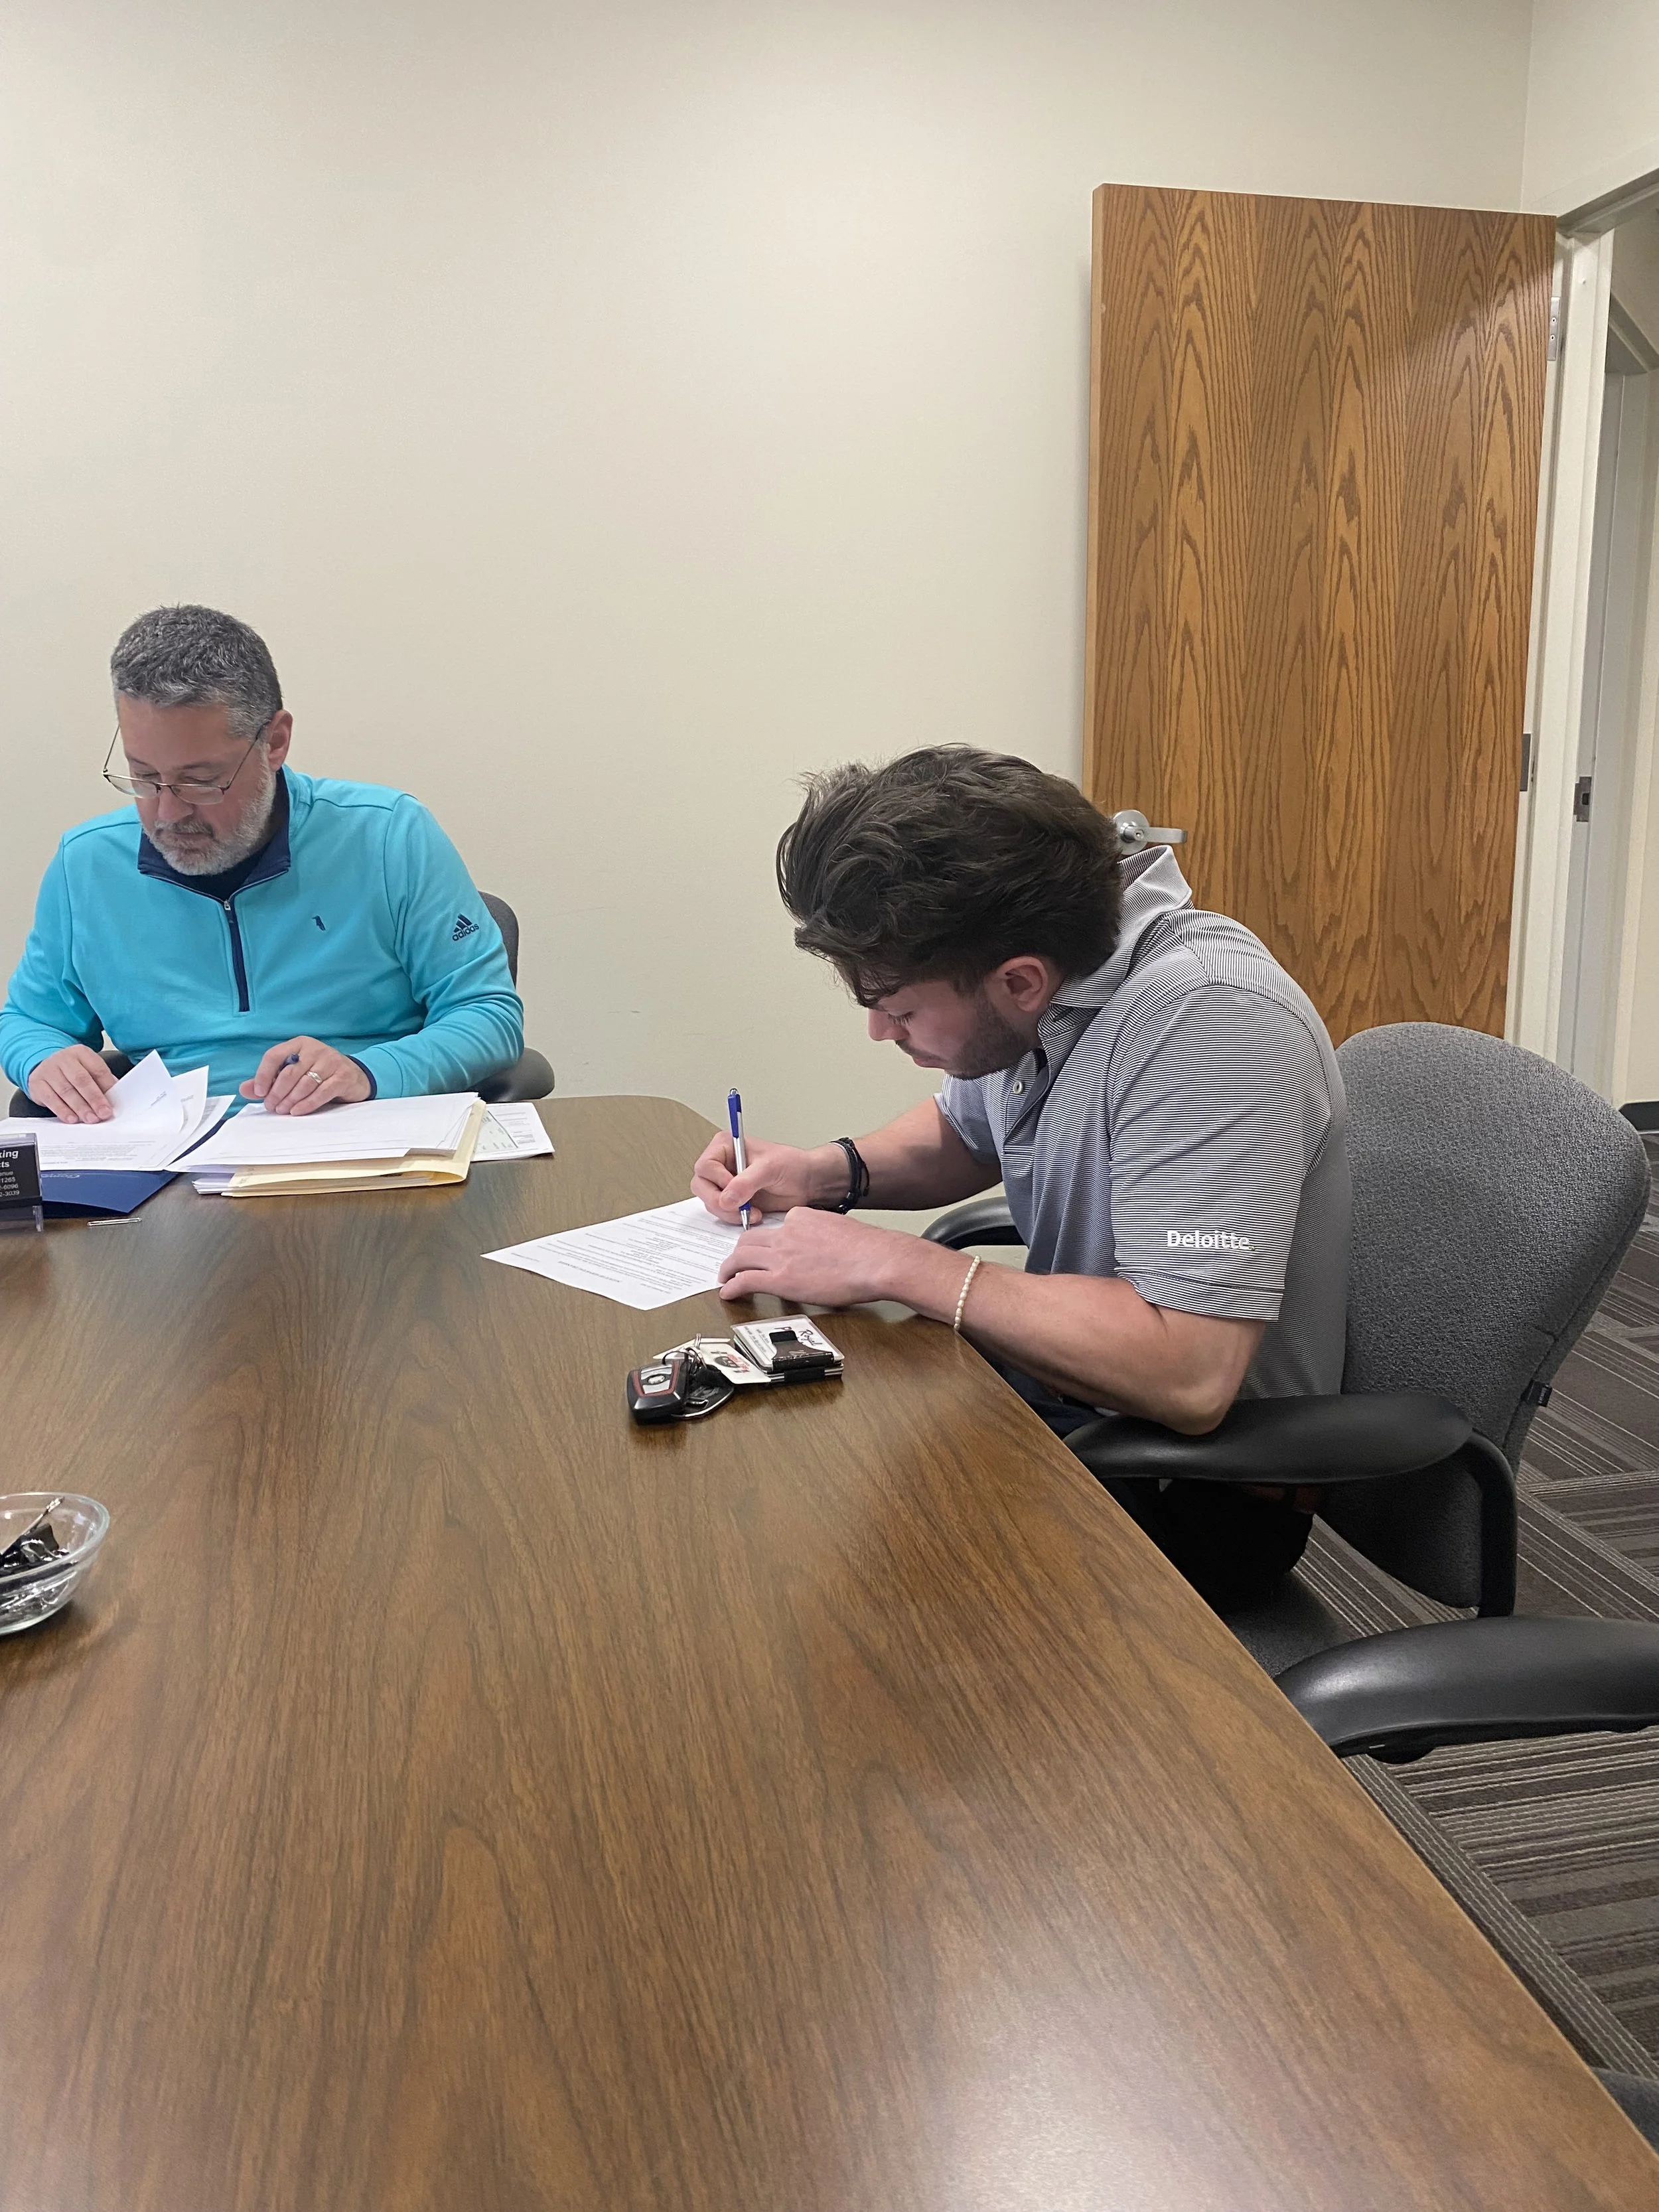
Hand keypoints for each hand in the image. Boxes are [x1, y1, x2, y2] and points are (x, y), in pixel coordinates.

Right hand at [27, 1045, 117, 1122]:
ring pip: (66, 1091)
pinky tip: (72, 1118)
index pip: (97, 1069)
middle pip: (81, 1080)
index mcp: (81, 1052)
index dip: (107, 1087)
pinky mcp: (37, 1083)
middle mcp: (64, 1059)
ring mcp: (48, 1070)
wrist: (45, 1066)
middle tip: (103, 1113)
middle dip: (94, 1099)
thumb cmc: (71, 1071)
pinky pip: (50, 1099)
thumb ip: (101, 1082)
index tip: (113, 1103)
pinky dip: (62, 1110)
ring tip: (90, 1118)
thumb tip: (114, 1099)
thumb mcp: (88, 1069)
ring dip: (80, 1107)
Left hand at [241, 1037, 372, 1116]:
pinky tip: (297, 1111)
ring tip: (282, 1110)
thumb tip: (245, 1089)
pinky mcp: (343, 1077)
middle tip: (271, 1107)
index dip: (263, 1074)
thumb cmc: (319, 1074)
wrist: (354, 1077)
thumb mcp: (294, 1073)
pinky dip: (307, 1104)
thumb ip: (269, 1080)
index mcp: (299, 1044)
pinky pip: (321, 1092)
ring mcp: (331, 1062)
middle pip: (289, 1072)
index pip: (275, 1055)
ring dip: (290, 1100)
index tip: (259, 1092)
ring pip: (304, 1084)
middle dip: (277, 1093)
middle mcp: (315, 1049)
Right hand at [691, 1132, 849, 1221]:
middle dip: (719, 1201)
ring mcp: (725, 1183)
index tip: (735, 1188)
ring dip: (728, 1212)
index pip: (705, 1166)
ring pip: (710, 1202)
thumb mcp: (769, 1168)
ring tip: (752, 1212)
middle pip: (701, 1186)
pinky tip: (753, 1215)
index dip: (717, 1180)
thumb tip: (726, 1198)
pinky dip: (734, 1217)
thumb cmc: (792, 1165)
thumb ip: (746, 1182)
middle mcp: (721, 1164)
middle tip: (739, 1208)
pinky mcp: (732, 1200)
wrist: (806, 1182)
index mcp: (726, 1146)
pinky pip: (721, 1212)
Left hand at [717, 1208, 907, 1306]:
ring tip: (725, 1277)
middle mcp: (786, 1232)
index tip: (766, 1250)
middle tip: (734, 1263)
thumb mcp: (839, 1229)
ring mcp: (781, 1255)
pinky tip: (728, 1292)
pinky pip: (746, 1280)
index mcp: (801, 1218)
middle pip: (748, 1239)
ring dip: (729, 1268)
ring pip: (740, 1257)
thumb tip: (821, 1246)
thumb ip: (822, 1233)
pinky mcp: (781, 1278)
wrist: (876, 1260)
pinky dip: (732, 1286)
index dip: (767, 1241)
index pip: (775, 1227)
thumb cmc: (868, 1249)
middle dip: (738, 1251)